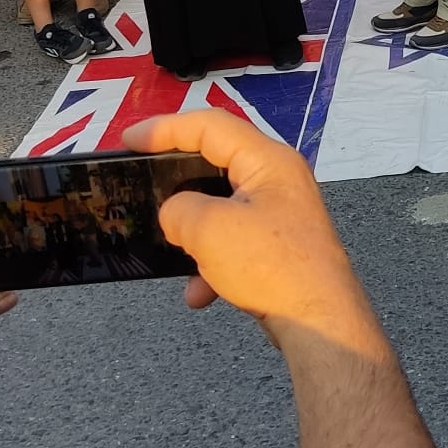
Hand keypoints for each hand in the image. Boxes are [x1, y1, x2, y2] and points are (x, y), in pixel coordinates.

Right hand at [122, 112, 375, 336]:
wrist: (318, 322)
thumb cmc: (270, 265)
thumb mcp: (208, 229)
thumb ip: (178, 210)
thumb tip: (175, 214)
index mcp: (268, 160)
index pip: (210, 125)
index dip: (164, 128)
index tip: (129, 140)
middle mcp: (278, 180)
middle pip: (215, 163)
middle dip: (177, 181)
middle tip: (143, 183)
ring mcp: (280, 214)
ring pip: (221, 209)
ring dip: (193, 233)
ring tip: (175, 250)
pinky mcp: (278, 246)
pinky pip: (234, 243)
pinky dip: (212, 264)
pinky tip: (200, 292)